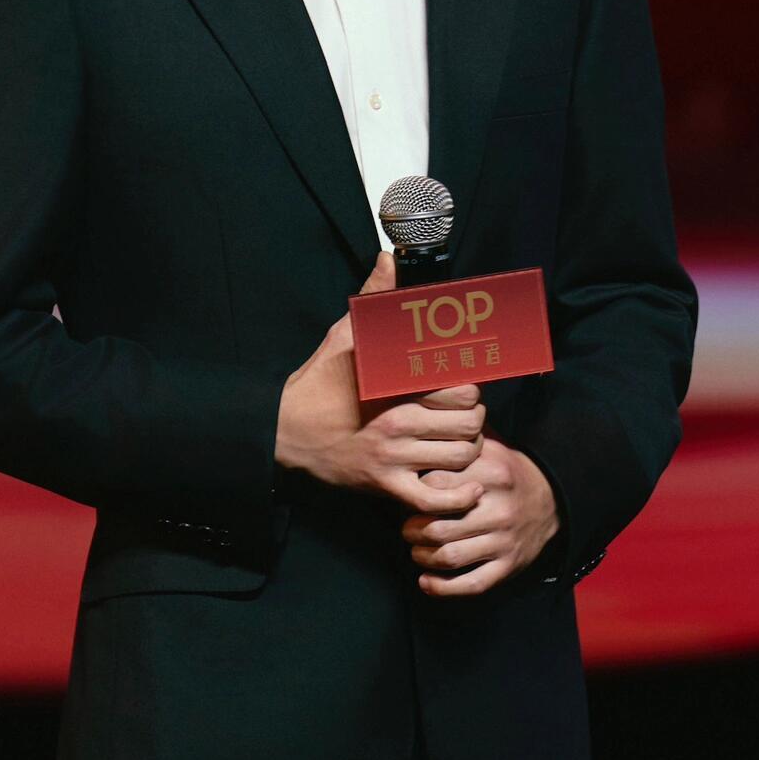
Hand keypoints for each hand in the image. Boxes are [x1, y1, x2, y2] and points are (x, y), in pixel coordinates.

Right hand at [275, 251, 488, 520]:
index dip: (472, 385)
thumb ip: (375, 298)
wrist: (283, 431)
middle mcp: (397, 421)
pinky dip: (457, 497)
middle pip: (469, 422)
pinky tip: (465, 488)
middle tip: (464, 413)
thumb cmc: (319, 382)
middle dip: (475, 416)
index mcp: (394, 384)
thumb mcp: (344, 334)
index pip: (461, 386)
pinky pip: (434, 499)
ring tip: (460, 441)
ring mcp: (393, 457)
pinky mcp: (385, 486)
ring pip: (460, 457)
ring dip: (469, 450)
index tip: (465, 383)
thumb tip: (388, 259)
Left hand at [401, 433, 561, 595]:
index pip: (436, 485)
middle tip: (408, 528)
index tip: (411, 495)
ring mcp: (504, 540)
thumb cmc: (505, 473)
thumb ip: (456, 446)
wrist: (550, 499)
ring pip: (449, 557)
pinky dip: (442, 587)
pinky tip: (426, 581)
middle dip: (412, 530)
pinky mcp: (508, 565)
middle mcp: (499, 509)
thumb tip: (418, 445)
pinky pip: (471, 583)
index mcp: (492, 474)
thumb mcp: (488, 449)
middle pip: (438, 527)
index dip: (415, 491)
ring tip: (417, 549)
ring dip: (422, 557)